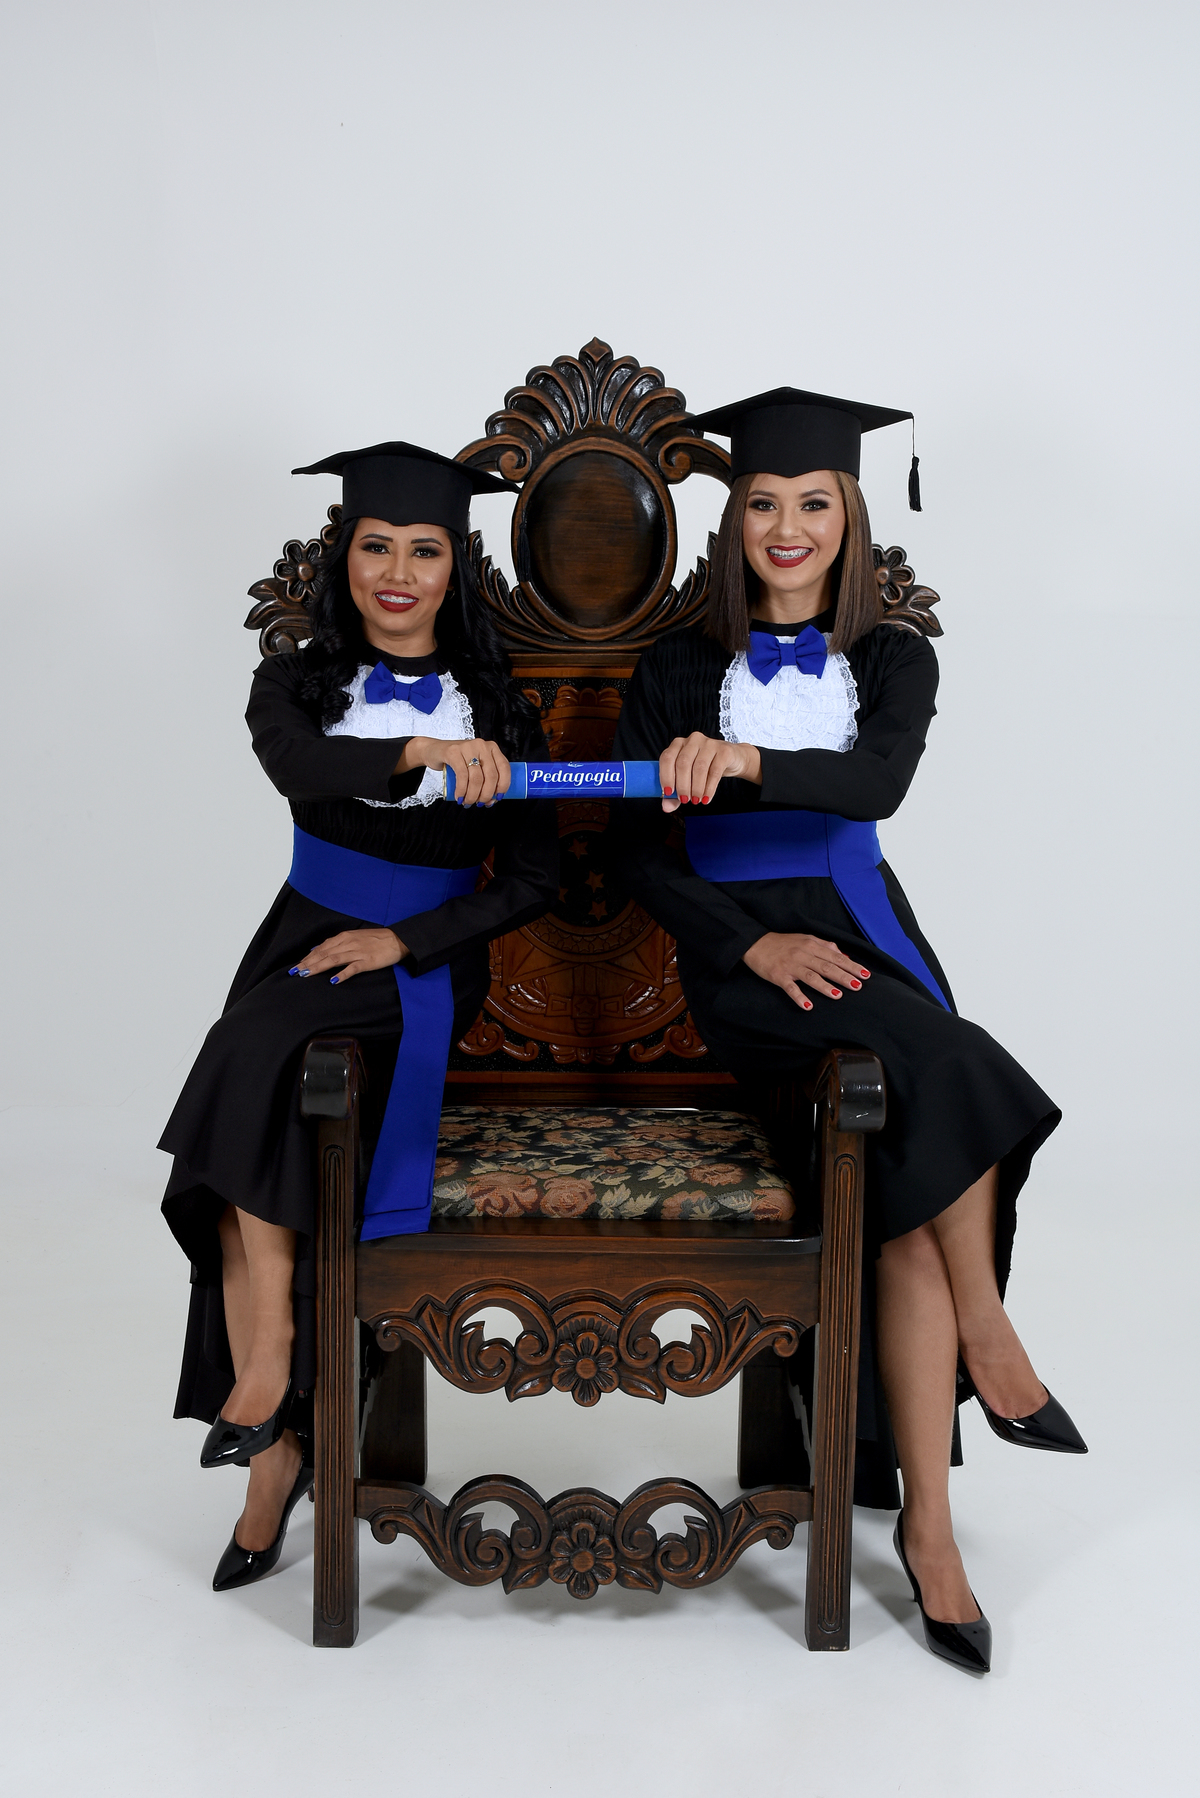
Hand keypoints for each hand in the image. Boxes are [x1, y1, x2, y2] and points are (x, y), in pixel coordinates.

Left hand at [288, 927, 406, 985]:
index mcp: (344, 937)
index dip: (307, 957)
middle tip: (295, 972)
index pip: (321, 948)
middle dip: (308, 963)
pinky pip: (352, 968)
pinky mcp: (367, 961)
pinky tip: (333, 981)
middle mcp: (348, 943)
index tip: (296, 966)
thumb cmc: (375, 939)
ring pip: (333, 960)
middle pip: (324, 954)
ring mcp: (357, 952)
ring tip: (306, 974)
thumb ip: (337, 944)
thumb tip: (319, 950)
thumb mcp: (354, 937)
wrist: (396, 939)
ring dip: (318, 967)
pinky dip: (342, 974)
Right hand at [397, 736, 510, 806]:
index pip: (504, 768)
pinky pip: (462, 775)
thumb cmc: (458, 761)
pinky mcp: (453, 752)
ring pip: (477, 778)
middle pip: (491, 775)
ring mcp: (467, 747)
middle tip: (480, 803)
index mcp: (492, 748)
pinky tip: (459, 797)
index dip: (503, 786)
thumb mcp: (475, 765)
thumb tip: (492, 800)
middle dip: (487, 794)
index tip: (497, 798)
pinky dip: (462, 790)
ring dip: (473, 795)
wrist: (434, 750)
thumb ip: (485, 778)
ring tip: (468, 802)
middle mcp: (482, 745)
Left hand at [659, 734, 761, 812]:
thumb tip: (667, 807)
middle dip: (682, 785)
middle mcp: (693, 740)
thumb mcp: (688, 778)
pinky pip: (715, 771)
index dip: (665, 776)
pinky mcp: (724, 751)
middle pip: (683, 763)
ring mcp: (709, 743)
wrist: (732, 759)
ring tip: (695, 800)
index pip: (667, 758)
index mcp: (678, 744)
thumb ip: (675, 793)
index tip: (668, 793)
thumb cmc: (705, 767)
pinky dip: (709, 788)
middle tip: (684, 800)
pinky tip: (706, 798)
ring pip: (699, 767)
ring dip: (696, 788)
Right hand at [742, 932, 869, 1011]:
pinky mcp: (778, 976)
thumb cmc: (783, 943)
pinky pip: (790, 988)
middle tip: (859, 986)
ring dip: (825, 986)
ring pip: (811, 976)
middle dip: (844, 976)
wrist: (755, 944)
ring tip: (838, 995)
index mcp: (811, 945)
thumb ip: (824, 946)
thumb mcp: (805, 939)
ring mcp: (790, 966)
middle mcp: (803, 954)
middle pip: (827, 966)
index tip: (865, 974)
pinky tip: (808, 1006)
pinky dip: (799, 997)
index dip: (851, 966)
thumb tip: (843, 955)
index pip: (835, 957)